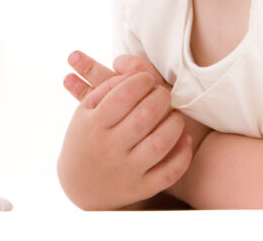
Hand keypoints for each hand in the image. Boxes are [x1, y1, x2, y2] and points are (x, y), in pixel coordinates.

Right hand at [56, 52, 192, 209]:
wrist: (79, 184)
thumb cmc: (87, 137)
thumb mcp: (85, 110)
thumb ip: (107, 88)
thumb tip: (134, 74)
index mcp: (94, 125)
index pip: (123, 96)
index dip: (141, 81)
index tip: (147, 79)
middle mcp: (110, 149)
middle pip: (145, 116)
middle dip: (161, 97)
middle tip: (163, 93)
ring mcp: (127, 170)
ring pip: (160, 143)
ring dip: (174, 123)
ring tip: (174, 114)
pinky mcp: (142, 188)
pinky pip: (169, 172)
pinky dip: (182, 154)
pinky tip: (183, 139)